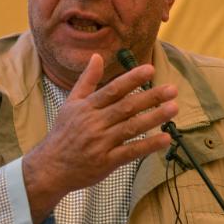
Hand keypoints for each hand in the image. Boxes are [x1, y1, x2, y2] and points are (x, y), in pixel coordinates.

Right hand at [22, 53, 177, 223]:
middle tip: (172, 89)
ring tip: (173, 108)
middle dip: (150, 97)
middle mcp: (94, 123)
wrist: (50, 167)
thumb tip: (97, 56)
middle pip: (126, 107)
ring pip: (131, 127)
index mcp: (87, 107)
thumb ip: (87, 80)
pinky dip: (148, 145)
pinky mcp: (106, 162)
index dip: (132, 79)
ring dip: (154, 117)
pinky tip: (165, 138)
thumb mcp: (71, 103)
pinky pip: (130, 152)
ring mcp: (100, 143)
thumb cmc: (63, 133)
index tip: (150, 69)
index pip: (112, 89)